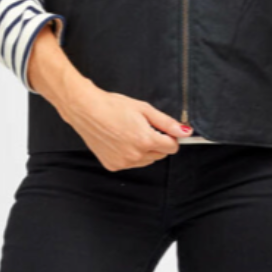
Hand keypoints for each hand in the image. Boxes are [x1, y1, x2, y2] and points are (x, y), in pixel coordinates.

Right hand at [61, 84, 193, 171]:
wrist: (86, 110)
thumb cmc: (112, 106)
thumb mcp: (144, 109)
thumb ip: (166, 122)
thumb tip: (185, 132)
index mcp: (145, 140)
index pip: (172, 147)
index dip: (170, 136)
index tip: (163, 129)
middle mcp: (135, 155)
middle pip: (160, 154)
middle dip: (158, 142)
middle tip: (144, 127)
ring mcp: (123, 162)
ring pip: (147, 161)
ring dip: (145, 150)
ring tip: (130, 132)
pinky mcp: (113, 165)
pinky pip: (131, 164)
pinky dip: (130, 155)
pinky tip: (121, 140)